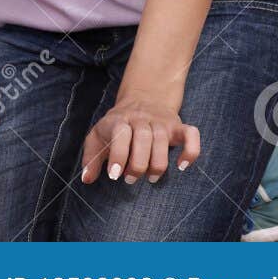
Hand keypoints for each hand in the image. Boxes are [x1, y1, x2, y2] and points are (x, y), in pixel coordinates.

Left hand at [79, 93, 200, 184]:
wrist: (143, 99)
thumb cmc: (117, 126)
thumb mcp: (98, 137)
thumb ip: (91, 158)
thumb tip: (86, 179)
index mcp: (119, 120)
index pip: (120, 134)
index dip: (117, 155)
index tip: (114, 175)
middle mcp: (141, 118)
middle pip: (143, 138)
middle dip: (137, 164)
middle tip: (130, 179)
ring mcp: (162, 122)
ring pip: (164, 141)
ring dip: (157, 164)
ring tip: (150, 178)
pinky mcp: (179, 126)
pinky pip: (191, 135)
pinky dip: (190, 151)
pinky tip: (182, 166)